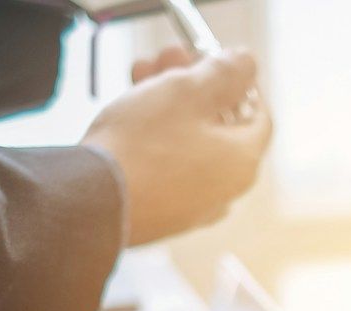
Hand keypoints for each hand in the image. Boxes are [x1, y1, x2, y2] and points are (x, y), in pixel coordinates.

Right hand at [82, 50, 271, 245]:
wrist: (91, 202)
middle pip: (219, 125)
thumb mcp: (187, 91)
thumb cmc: (142, 146)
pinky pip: (169, 166)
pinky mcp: (163, 213)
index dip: (239, 81)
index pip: (258, 114)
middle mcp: (226, 190)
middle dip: (194, 84)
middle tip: (169, 58)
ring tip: (141, 75)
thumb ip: (223, 72)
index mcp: (243, 162)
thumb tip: (246, 64)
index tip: (215, 61)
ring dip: (169, 103)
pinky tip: (131, 111)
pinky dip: (156, 136)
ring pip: (189, 142)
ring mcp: (194, 206)